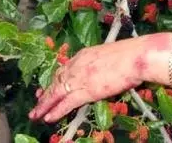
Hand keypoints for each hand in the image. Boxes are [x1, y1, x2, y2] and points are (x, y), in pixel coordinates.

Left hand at [29, 39, 146, 123]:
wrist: (136, 56)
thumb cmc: (131, 54)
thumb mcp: (109, 54)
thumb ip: (100, 63)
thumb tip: (100, 70)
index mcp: (84, 55)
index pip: (64, 69)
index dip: (55, 79)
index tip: (49, 86)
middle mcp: (77, 65)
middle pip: (56, 80)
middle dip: (45, 93)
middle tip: (36, 101)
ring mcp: (80, 78)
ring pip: (57, 93)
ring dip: (44, 104)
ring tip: (35, 114)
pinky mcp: (86, 91)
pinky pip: (67, 103)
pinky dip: (56, 110)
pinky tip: (48, 117)